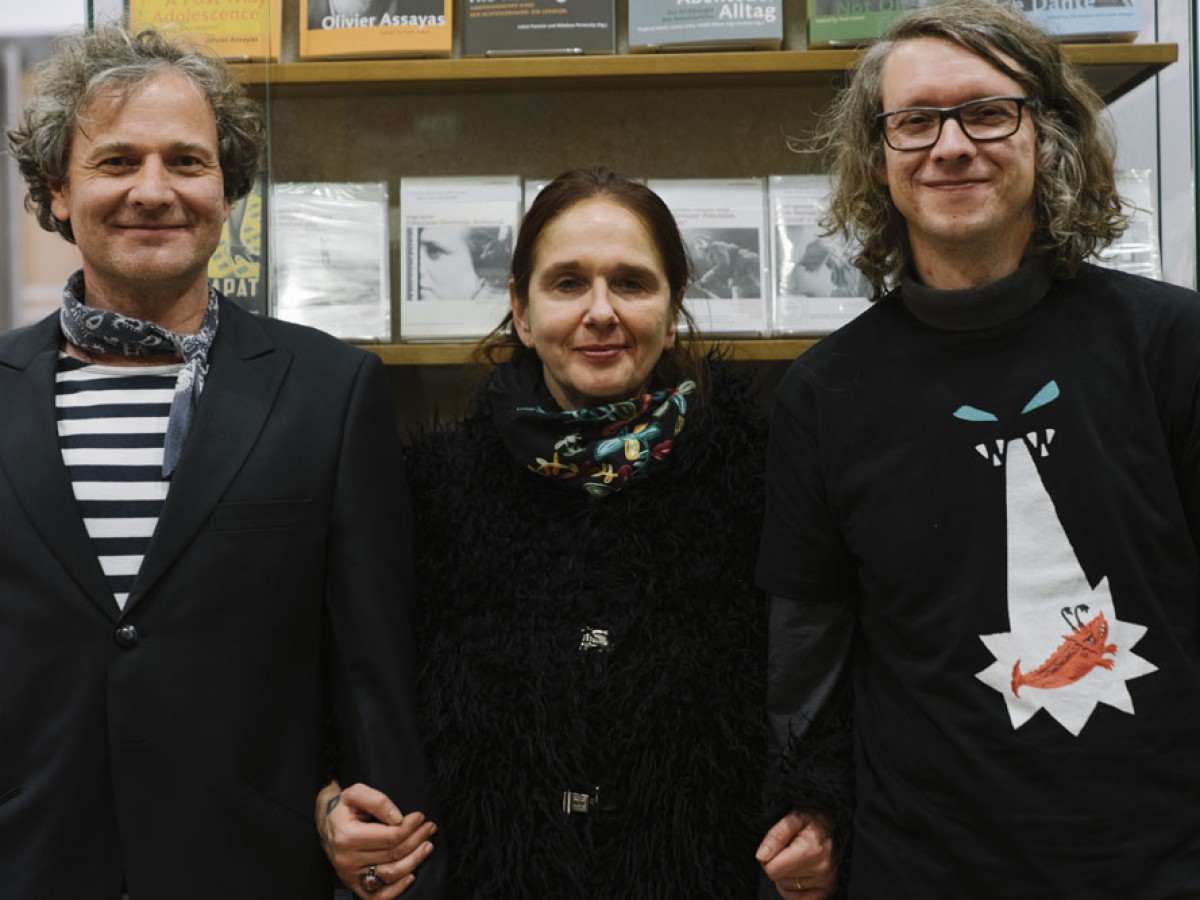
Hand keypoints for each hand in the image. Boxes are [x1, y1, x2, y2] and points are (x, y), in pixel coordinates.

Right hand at [316, 780, 436, 898]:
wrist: (325, 822)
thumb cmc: (343, 806)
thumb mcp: (356, 793)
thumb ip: (378, 802)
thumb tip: (398, 818)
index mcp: (347, 836)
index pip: (390, 837)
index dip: (410, 827)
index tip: (420, 817)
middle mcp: (347, 859)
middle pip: (393, 854)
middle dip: (417, 840)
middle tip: (429, 828)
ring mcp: (351, 875)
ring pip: (391, 874)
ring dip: (414, 860)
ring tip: (426, 846)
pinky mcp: (354, 884)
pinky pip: (378, 895)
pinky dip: (397, 889)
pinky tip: (411, 875)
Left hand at [756, 811, 836, 897]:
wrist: (837, 824)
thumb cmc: (814, 819)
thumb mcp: (793, 818)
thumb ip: (775, 836)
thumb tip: (761, 857)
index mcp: (810, 850)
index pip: (772, 870)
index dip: (768, 858)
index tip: (775, 847)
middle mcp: (821, 869)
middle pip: (779, 879)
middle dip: (779, 865)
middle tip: (789, 850)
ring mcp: (826, 881)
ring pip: (787, 889)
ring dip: (787, 876)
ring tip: (797, 859)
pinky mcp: (828, 889)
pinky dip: (795, 890)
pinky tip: (799, 874)